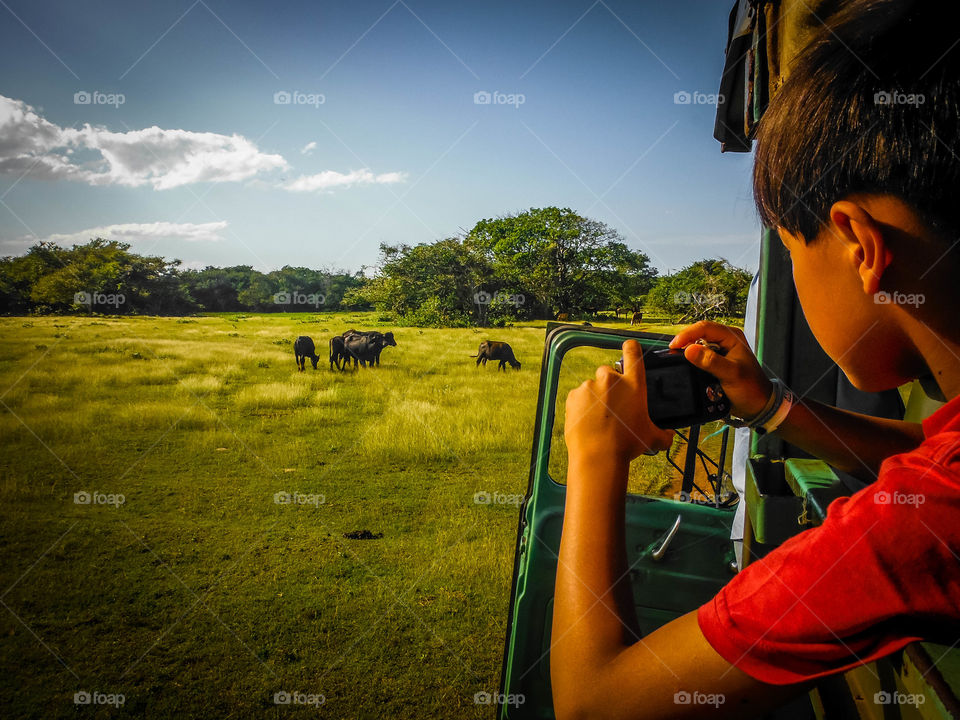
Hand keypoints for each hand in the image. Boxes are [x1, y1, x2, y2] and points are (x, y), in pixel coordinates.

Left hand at [564, 340, 674, 463]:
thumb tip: (669, 436)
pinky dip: (581, 405)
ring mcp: (589, 386)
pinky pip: (578, 396)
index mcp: (633, 384)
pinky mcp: (573, 396)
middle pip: (608, 371)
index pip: (633, 352)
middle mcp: (610, 379)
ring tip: (599, 418)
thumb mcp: (651, 438)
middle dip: (610, 384)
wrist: (598, 456)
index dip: (630, 348)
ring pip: (592, 385)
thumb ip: (663, 434)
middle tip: (613, 404)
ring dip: (595, 396)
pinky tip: (587, 421)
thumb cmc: (627, 445)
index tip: (629, 348)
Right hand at [669, 321, 772, 418]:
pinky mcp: (715, 361)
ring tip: (678, 360)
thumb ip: (711, 362)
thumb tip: (689, 350)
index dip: (687, 335)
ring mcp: (719, 350)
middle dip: (685, 342)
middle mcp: (725, 340)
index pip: (704, 327)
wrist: (757, 404)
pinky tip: (687, 367)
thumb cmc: (751, 388)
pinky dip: (691, 361)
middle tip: (673, 353)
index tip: (674, 346)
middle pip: (698, 334)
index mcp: (732, 337)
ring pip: (696, 345)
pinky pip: (698, 356)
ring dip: (687, 352)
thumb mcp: (731, 374)